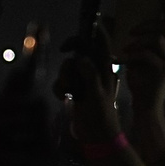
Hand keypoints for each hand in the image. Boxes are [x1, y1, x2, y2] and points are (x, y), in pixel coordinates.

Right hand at [56, 24, 122, 142]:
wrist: (97, 137)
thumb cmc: (101, 116)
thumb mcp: (97, 94)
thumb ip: (90, 75)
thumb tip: (80, 59)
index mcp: (105, 69)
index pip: (101, 43)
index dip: (92, 32)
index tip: (82, 28)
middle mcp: (94, 71)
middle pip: (79, 53)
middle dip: (70, 57)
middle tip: (63, 51)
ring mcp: (84, 81)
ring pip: (68, 67)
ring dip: (63, 76)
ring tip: (67, 88)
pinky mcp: (75, 91)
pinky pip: (62, 82)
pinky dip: (59, 87)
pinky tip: (63, 96)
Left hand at [117, 0, 164, 111]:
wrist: (146, 103)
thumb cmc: (139, 78)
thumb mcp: (132, 55)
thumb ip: (127, 38)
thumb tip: (108, 19)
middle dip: (147, 23)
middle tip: (130, 31)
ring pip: (158, 38)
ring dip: (138, 40)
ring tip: (125, 48)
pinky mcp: (164, 70)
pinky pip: (148, 55)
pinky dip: (133, 55)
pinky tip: (121, 60)